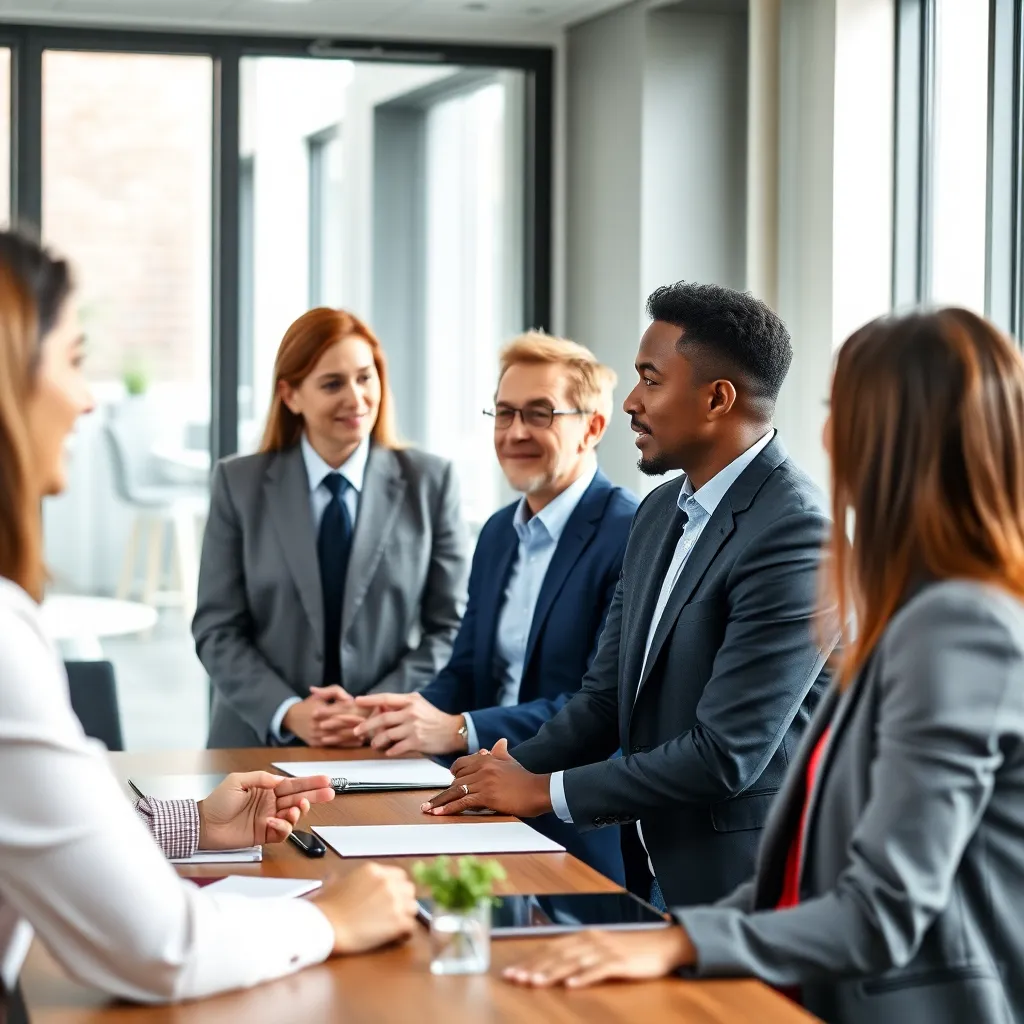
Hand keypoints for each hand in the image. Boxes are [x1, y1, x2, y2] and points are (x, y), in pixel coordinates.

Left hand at [197, 771, 334, 848]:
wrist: (203, 825)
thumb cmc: (217, 802)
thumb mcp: (237, 781)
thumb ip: (260, 778)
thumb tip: (279, 780)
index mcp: (266, 789)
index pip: (293, 784)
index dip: (309, 782)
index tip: (325, 780)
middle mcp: (270, 803)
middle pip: (299, 798)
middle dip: (315, 795)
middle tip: (329, 793)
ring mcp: (269, 819)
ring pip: (293, 815)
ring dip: (298, 812)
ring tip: (297, 808)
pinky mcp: (264, 835)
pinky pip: (281, 832)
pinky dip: (283, 827)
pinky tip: (275, 822)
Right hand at [283, 686, 368, 746]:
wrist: (290, 717)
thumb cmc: (309, 704)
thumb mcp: (321, 694)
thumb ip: (335, 692)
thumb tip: (349, 698)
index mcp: (319, 710)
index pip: (339, 712)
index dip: (353, 714)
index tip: (366, 715)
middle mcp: (317, 724)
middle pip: (341, 726)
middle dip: (356, 726)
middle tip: (371, 726)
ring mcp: (316, 735)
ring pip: (339, 737)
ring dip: (353, 736)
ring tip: (367, 734)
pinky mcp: (315, 744)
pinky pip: (334, 745)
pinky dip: (347, 744)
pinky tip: (357, 742)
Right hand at [312, 863, 418, 954]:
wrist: (325, 926)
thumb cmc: (326, 908)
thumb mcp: (338, 883)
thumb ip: (353, 880)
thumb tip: (347, 882)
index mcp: (374, 870)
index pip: (399, 875)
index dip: (397, 888)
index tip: (392, 897)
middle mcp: (387, 882)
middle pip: (409, 889)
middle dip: (404, 900)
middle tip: (394, 912)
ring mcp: (394, 901)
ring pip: (413, 907)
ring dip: (406, 916)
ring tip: (395, 926)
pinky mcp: (397, 921)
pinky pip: (412, 926)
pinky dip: (405, 933)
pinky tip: (397, 937)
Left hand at [352, 692, 466, 755]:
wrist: (453, 731)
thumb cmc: (434, 718)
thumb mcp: (419, 705)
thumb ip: (401, 705)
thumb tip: (380, 708)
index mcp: (410, 701)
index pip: (386, 698)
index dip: (370, 699)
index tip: (357, 700)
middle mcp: (411, 713)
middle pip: (382, 719)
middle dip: (366, 726)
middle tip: (357, 731)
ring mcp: (413, 728)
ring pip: (387, 735)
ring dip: (377, 742)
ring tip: (374, 745)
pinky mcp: (416, 742)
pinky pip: (396, 748)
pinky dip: (389, 751)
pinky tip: (388, 752)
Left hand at [420, 739, 551, 817]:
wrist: (538, 790)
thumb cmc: (525, 778)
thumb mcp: (511, 762)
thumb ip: (501, 753)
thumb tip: (500, 742)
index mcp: (487, 759)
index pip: (461, 765)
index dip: (452, 775)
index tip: (446, 783)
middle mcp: (483, 768)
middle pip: (456, 781)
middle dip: (442, 793)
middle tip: (428, 803)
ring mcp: (484, 782)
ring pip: (456, 791)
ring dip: (439, 802)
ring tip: (427, 810)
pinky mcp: (487, 796)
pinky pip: (463, 802)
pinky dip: (449, 808)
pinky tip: (439, 813)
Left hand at [502, 928, 694, 987]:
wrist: (663, 945)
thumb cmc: (630, 950)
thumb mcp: (601, 949)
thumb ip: (579, 955)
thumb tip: (552, 965)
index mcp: (583, 936)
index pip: (550, 948)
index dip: (529, 960)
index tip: (511, 972)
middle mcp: (591, 940)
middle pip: (556, 954)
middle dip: (533, 967)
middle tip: (514, 979)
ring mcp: (605, 950)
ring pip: (572, 962)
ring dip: (551, 972)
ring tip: (534, 983)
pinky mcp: (620, 962)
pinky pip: (598, 970)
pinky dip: (583, 977)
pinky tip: (570, 985)